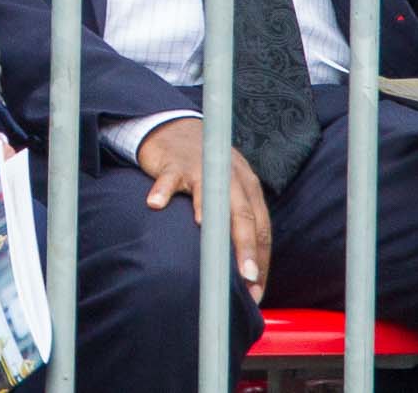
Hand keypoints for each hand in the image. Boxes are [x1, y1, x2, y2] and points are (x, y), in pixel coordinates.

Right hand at [136, 118, 272, 302]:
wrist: (175, 126)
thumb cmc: (202, 168)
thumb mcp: (225, 191)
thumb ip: (233, 221)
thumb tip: (239, 270)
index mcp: (248, 189)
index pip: (261, 228)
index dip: (260, 260)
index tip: (255, 290)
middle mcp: (230, 178)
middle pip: (244, 216)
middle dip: (247, 249)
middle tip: (248, 279)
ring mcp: (202, 169)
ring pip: (213, 197)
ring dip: (214, 222)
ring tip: (213, 249)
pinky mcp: (174, 163)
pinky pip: (169, 178)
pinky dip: (164, 190)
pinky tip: (156, 205)